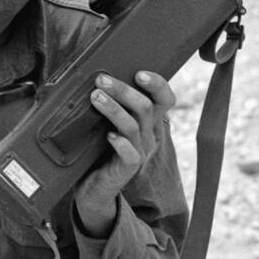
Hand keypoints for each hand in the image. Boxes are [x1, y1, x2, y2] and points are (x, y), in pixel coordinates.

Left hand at [74, 70, 175, 236]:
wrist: (92, 186)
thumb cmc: (98, 148)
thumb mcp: (107, 121)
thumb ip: (110, 103)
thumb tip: (96, 75)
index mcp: (147, 121)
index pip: (165, 99)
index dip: (157, 84)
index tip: (138, 72)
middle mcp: (148, 135)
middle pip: (146, 107)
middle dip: (124, 90)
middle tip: (102, 80)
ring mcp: (139, 152)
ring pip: (133, 126)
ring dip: (114, 109)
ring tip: (95, 97)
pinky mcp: (128, 169)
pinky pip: (130, 154)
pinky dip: (120, 143)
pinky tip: (108, 136)